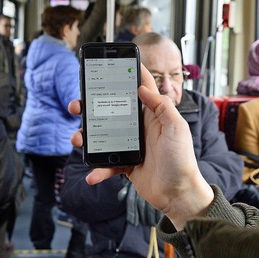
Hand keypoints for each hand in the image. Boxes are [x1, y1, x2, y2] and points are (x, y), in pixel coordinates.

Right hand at [68, 64, 214, 229]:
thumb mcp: (177, 127)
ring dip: (86, 137)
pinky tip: (93, 174)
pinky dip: (98, 169)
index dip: (127, 74)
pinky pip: (106, 163)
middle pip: (110, 110)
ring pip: (102, 136)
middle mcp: (138, 127)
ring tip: (78, 140)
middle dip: (90, 106)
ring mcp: (130, 145)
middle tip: (77, 106)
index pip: (139, 88)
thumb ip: (162, 105)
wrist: (178, 194)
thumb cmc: (182, 160)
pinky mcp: (125, 164)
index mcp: (152, 115)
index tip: (111, 63)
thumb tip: (142, 87)